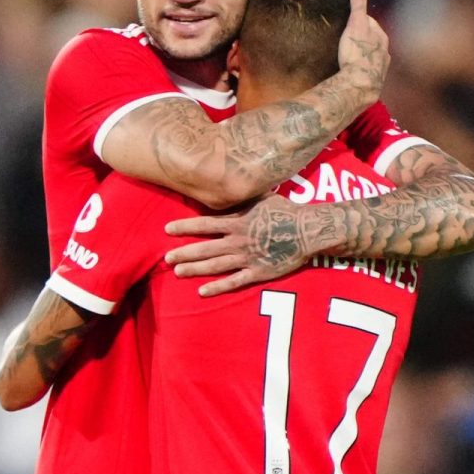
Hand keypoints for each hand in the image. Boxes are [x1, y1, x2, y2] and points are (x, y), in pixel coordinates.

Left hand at [165, 193, 312, 295]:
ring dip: (195, 269)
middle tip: (166, 258)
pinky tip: (202, 291)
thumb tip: (231, 181)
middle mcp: (238, 241)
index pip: (204, 224)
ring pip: (215, 265)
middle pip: (205, 248)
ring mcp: (247, 258)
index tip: (167, 230)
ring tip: (177, 272)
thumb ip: (244, 196)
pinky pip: (234, 281)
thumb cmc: (286, 211)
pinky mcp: (257, 272)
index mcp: (237, 222)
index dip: (184, 227)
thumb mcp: (263, 197)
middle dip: (184, 253)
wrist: (307, 231)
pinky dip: (217, 287)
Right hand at [336, 0, 390, 104]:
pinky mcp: (374, 81)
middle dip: (362, 38)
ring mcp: (380, 67)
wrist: (359, 85)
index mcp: (381, 36)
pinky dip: (362, 69)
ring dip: (362, 54)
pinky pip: (368, 71)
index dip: (357, 20)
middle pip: (372, 39)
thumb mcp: (355, 23)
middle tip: (345, 39)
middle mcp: (384, 51)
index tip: (347, 21)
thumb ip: (357, 3)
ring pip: (371, 56)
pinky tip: (353, 72)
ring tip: (349, 56)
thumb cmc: (356, 53)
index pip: (369, 21)